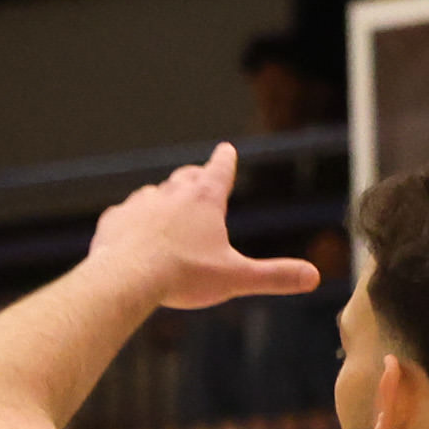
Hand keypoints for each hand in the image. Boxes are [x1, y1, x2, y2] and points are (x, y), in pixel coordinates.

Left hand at [85, 143, 323, 312]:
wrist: (126, 279)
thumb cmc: (184, 276)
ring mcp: (140, 203)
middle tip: (196, 176)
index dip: (225, 159)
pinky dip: (131, 221)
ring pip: (153, 194)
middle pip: (186, 176)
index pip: (220, 168)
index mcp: (205, 199)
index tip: (225, 149)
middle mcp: (172, 193)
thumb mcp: (235, 278)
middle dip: (194, 177)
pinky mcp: (114, 219)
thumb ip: (274, 276)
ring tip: (163, 212)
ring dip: (161, 201)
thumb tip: (314, 277)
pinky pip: (124, 215)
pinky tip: (131, 233)